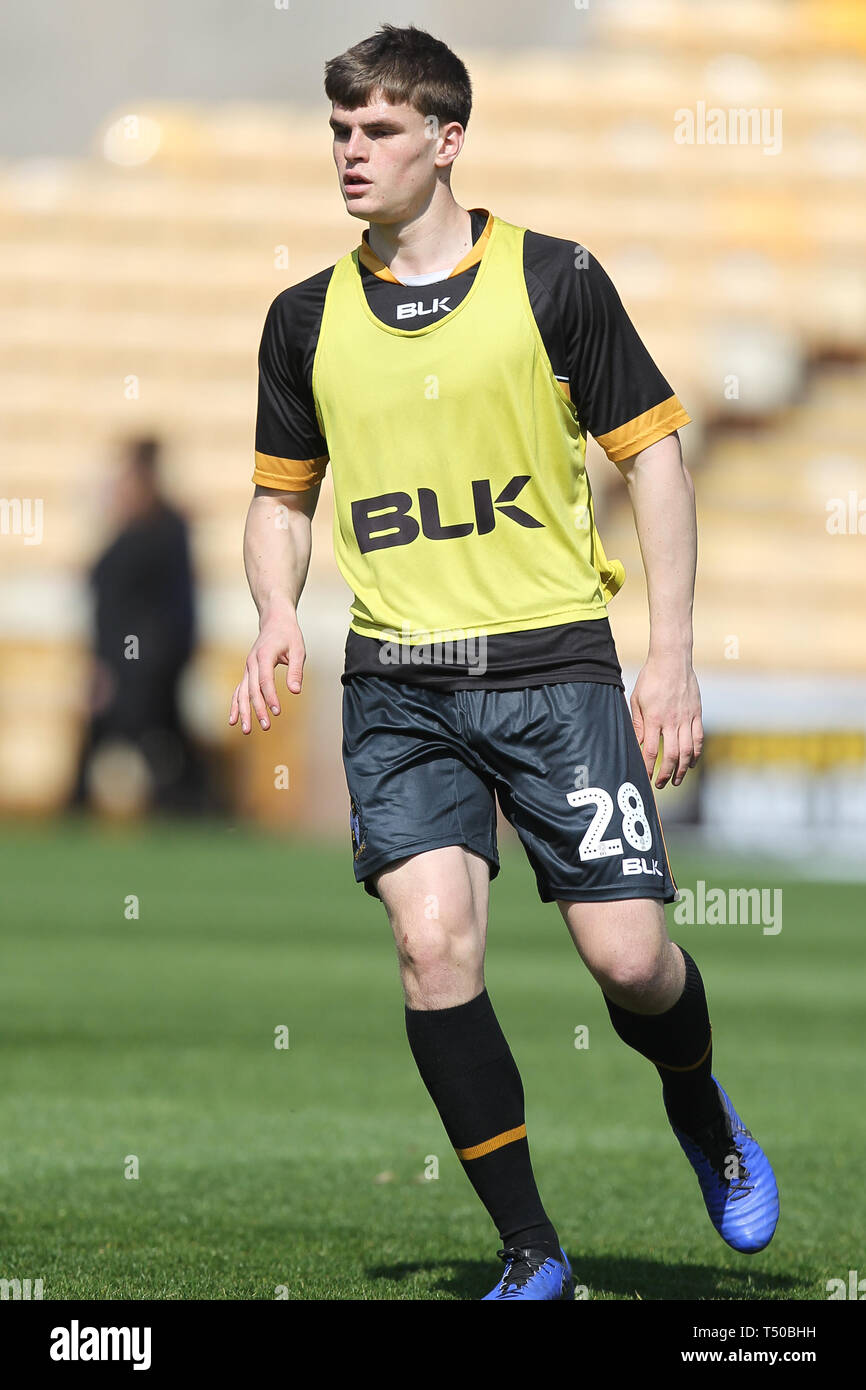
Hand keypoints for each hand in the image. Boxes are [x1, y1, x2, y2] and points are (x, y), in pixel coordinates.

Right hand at [229, 610, 304, 733]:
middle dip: (258, 709)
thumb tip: (295, 690)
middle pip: (251, 689)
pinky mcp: (248, 672)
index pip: (265, 680)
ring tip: (247, 729)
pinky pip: (238, 691)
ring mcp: (247, 668)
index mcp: (264, 655)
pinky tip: (234, 720)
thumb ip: (296, 670)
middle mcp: (251, 662)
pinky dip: (236, 705)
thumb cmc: (288, 634)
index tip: (277, 711)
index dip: (270, 696)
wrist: (275, 621)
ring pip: (241, 693)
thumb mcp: (298, 649)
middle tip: (266, 726)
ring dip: (244, 711)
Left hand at [630, 655, 703, 788]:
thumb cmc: (651, 678)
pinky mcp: (697, 714)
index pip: (650, 751)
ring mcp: (686, 718)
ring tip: (677, 780)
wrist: (672, 660)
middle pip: (671, 756)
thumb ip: (637, 724)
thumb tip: (635, 745)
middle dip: (666, 774)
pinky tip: (691, 763)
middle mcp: (672, 721)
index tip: (644, 778)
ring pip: (687, 751)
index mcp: (654, 718)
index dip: (647, 768)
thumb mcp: (636, 700)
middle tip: (660, 784)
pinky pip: (698, 738)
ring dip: (682, 769)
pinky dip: (696, 754)